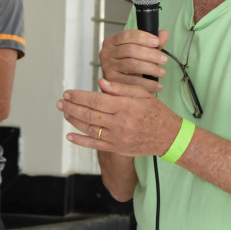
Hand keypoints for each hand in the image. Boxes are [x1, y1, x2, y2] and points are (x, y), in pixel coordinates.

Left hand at [58, 78, 180, 156]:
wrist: (169, 136)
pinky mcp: (117, 148)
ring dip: (74, 120)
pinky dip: (81, 141)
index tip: (68, 93)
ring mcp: (117, 137)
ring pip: (89, 129)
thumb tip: (100, 82)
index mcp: (125, 106)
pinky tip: (70, 136)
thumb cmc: (157, 112)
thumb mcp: (142, 94)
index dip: (79, 96)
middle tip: (61, 102)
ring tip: (64, 113)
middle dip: (71, 107)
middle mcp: (120, 122)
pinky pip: (95, 145)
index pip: (96, 100)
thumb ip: (120, 88)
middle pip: (89, 114)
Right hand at [99, 29, 169, 92]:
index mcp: (113, 41)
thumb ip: (151, 42)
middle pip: (130, 50)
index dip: (143, 38)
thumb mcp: (138, 49)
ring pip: (131, 65)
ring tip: (161, 72)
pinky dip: (146, 83)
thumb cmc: (127, 62)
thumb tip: (164, 34)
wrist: (116, 81)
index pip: (127, 35)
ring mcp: (108, 67)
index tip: (157, 42)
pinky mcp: (112, 81)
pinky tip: (156, 85)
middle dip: (150, 54)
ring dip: (150, 68)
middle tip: (163, 59)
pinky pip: (131, 81)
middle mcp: (108, 53)